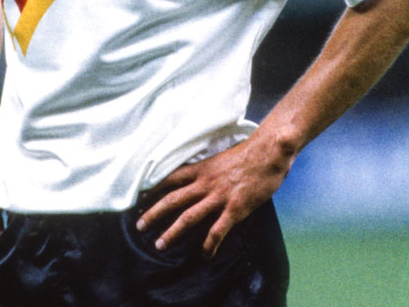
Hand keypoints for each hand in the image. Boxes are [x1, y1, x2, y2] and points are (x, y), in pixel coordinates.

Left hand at [136, 127, 292, 258]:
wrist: (268, 152)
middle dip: (154, 213)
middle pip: (173, 199)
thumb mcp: (220, 158)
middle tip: (139, 225)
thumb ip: (207, 170)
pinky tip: (204, 255)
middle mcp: (205, 183)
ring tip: (159, 244)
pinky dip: (209, 245)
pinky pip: (217, 231)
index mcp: (202, 168)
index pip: (171, 178)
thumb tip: (196, 178)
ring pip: (189, 217)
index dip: (154, 188)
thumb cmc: (247, 154)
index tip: (140, 197)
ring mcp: (219, 197)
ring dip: (172, 232)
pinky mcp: (235, 209)